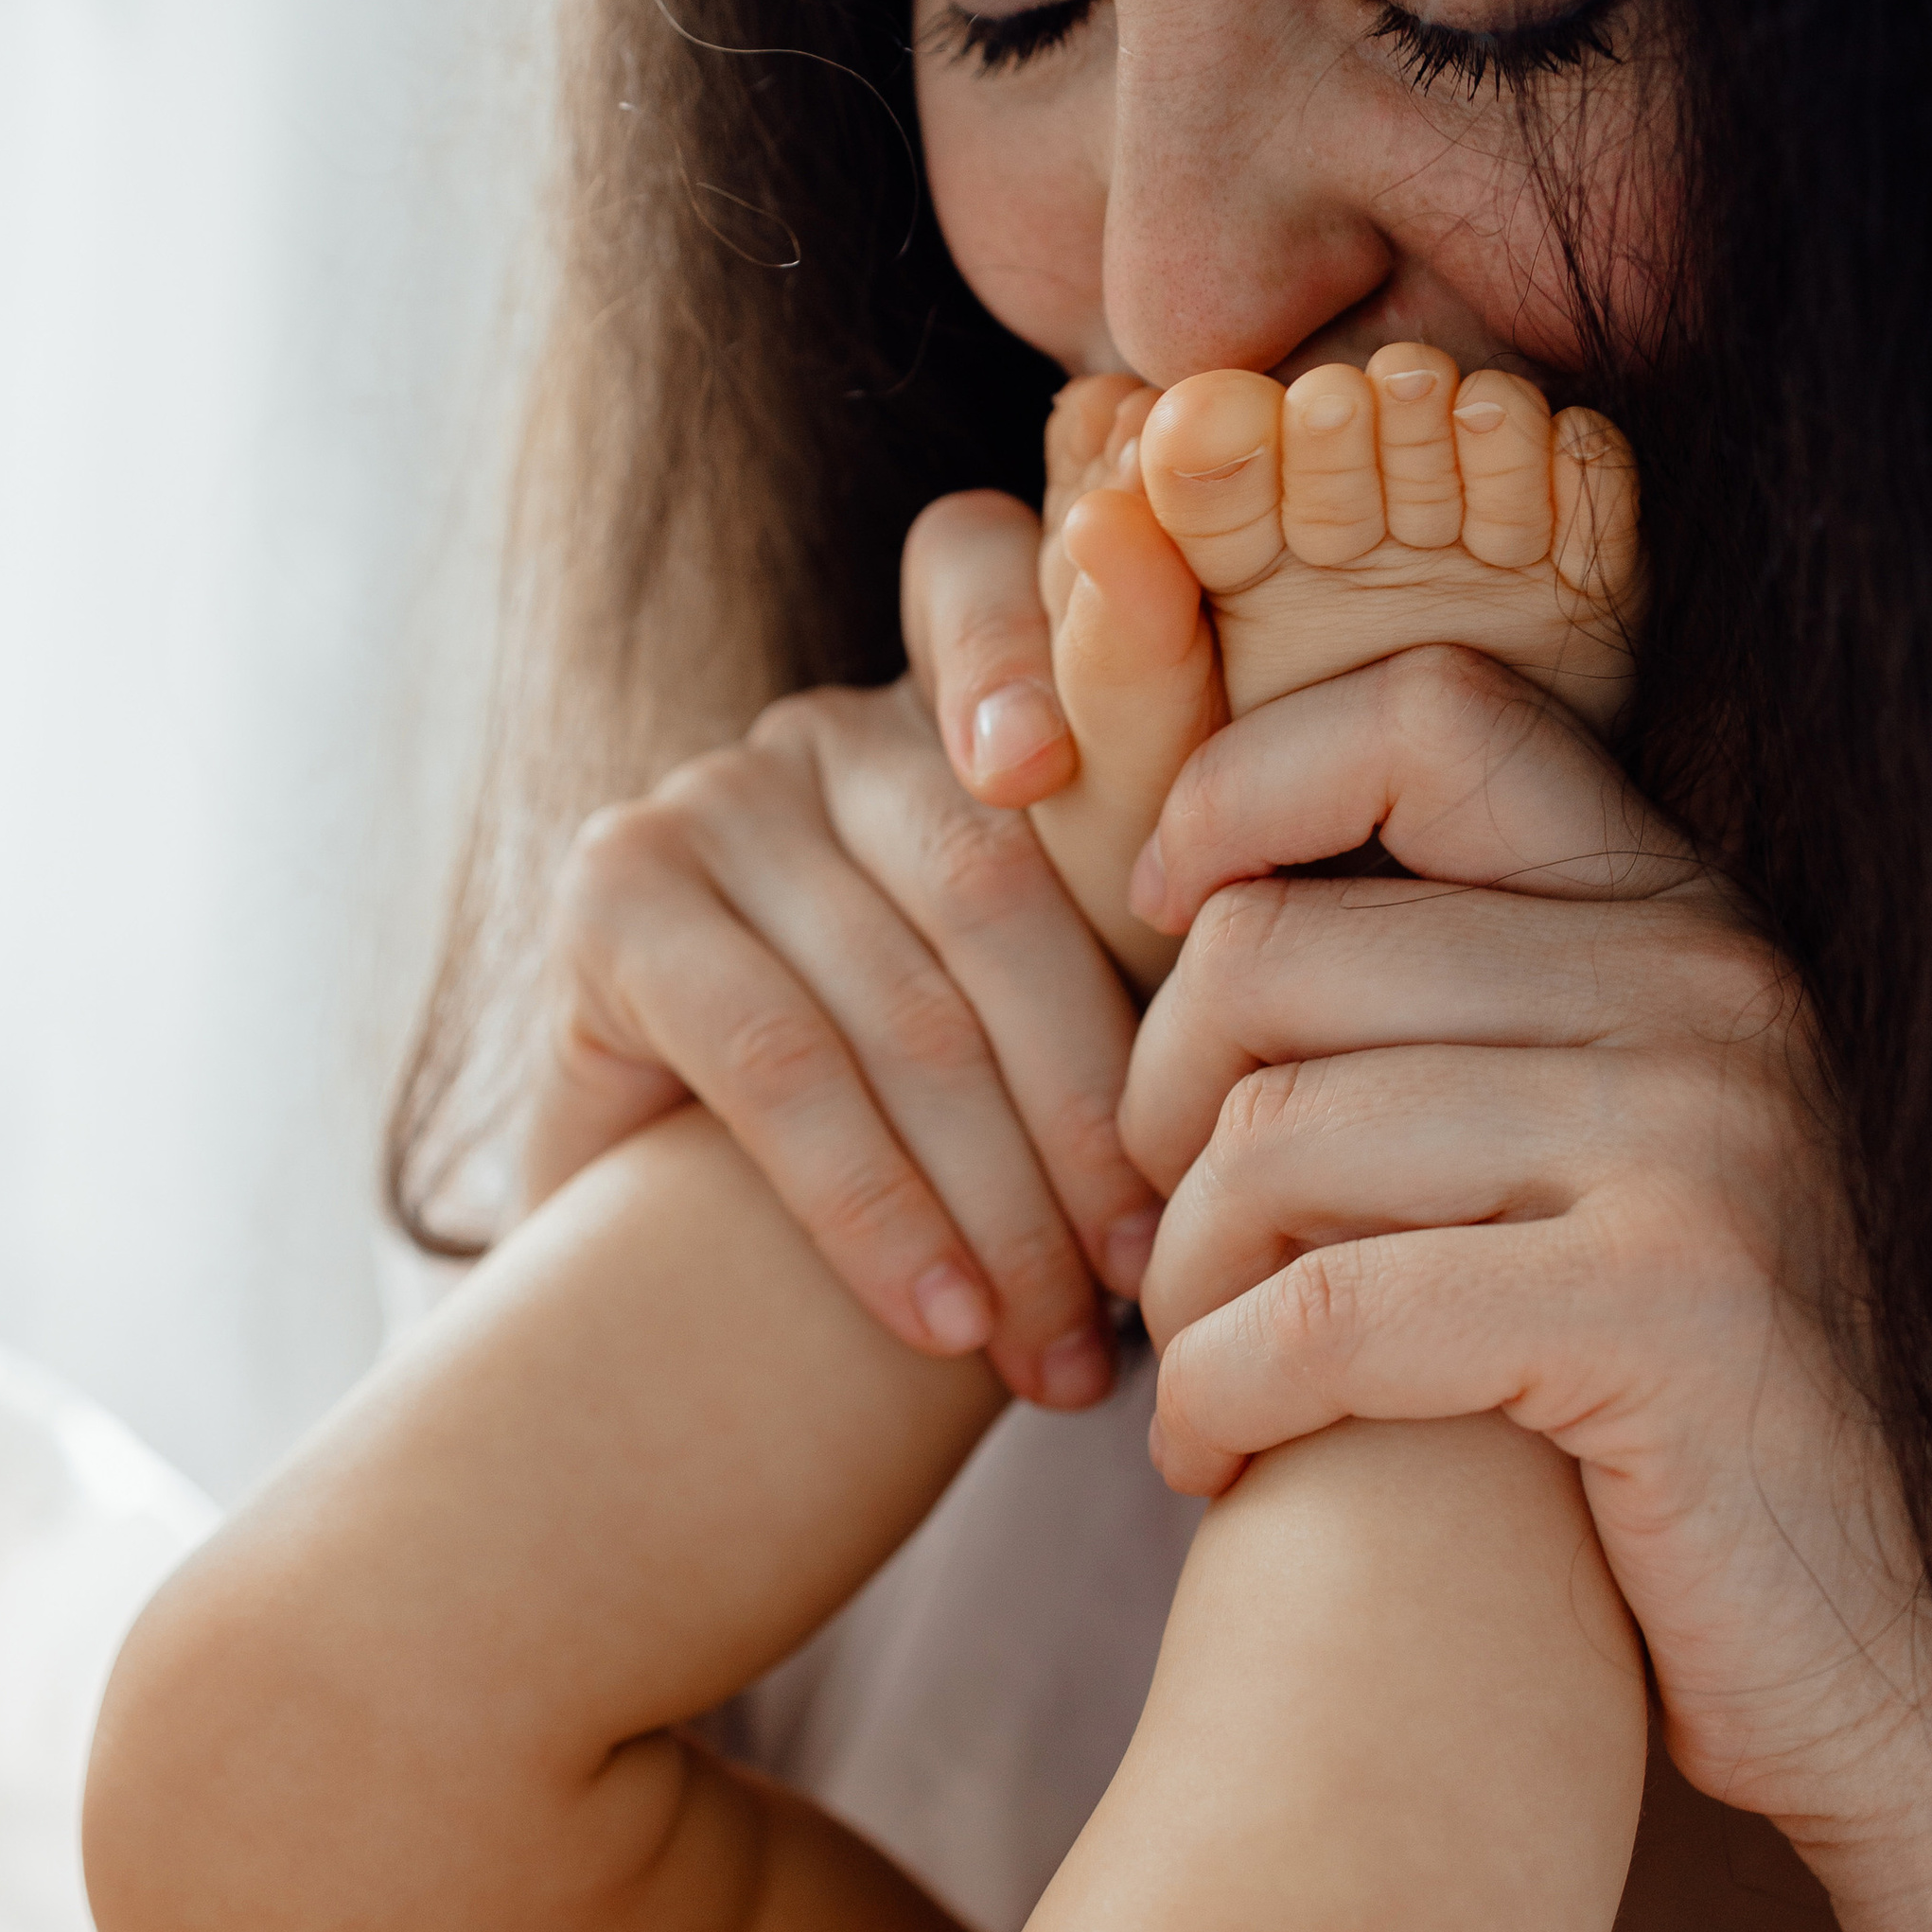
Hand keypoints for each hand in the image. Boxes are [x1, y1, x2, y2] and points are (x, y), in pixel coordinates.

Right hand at [522, 613, 1156, 1408]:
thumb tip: (1318, 935)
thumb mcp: (1061, 1030)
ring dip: (1003, 1201)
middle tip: (1155, 1279)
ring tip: (1067, 1352)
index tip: (1081, 767)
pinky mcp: (613, 897)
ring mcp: (711, 796)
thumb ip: (1150, 927)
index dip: (1067, 636)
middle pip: (998, 879)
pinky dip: (873, 1211)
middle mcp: (830, 725)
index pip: (998, 579)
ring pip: (904, 997)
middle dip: (1091, 1107)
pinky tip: (939, 1318)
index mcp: (963, 709)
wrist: (689, 1295)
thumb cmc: (941, 1154)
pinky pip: (774, 1058)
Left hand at [1122, 643, 1931, 1852]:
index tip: (1158, 923)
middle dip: (1151, 1112)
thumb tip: (1168, 902)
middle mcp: (1709, 989)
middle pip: (1275, 948)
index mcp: (1675, 920)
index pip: (1424, 710)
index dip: (1239, 789)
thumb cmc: (1628, 1413)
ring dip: (1180, 1282)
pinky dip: (1218, 1397)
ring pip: (1273, 1134)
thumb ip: (1427, 1020)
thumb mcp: (1555, 1159)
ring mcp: (1703, 1142)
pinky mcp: (1668, 1311)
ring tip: (1191, 1366)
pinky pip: (1324, 1312)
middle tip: (1152, 1241)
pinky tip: (1212, 1459)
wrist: (1853, 1662)